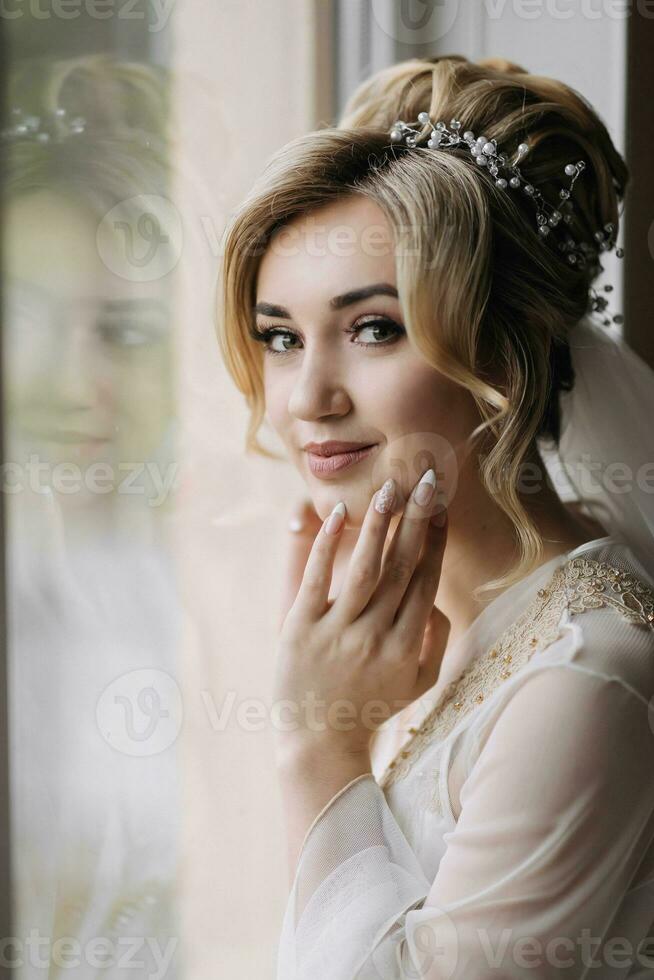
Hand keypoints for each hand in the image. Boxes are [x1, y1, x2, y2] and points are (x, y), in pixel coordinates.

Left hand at [273, 469, 449, 763]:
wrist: (319, 744)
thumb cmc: (372, 708)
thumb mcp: (418, 684)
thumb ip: (435, 641)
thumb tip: (437, 599)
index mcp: (406, 646)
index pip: (425, 581)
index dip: (436, 541)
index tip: (442, 507)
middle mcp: (375, 635)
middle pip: (401, 567)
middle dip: (417, 521)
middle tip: (427, 481)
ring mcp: (337, 631)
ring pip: (363, 569)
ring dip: (378, 526)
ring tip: (389, 490)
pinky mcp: (299, 629)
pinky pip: (315, 580)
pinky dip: (326, 545)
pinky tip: (337, 513)